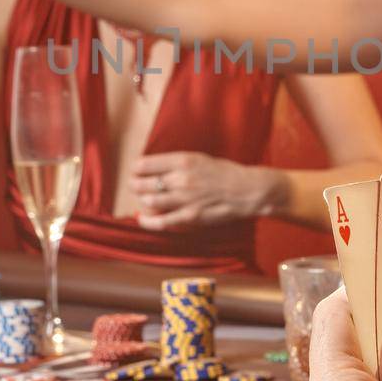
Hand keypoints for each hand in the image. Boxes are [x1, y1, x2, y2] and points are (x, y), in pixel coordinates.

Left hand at [129, 151, 280, 230]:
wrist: (246, 190)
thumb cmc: (224, 173)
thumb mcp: (199, 159)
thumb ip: (177, 164)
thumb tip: (154, 169)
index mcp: (183, 160)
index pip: (145, 164)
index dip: (136, 169)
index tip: (136, 171)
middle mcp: (181, 178)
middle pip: (142, 183)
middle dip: (135, 184)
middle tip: (134, 185)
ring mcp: (184, 199)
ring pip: (149, 201)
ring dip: (142, 200)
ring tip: (143, 198)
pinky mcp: (190, 216)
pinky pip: (161, 221)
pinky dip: (147, 221)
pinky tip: (142, 219)